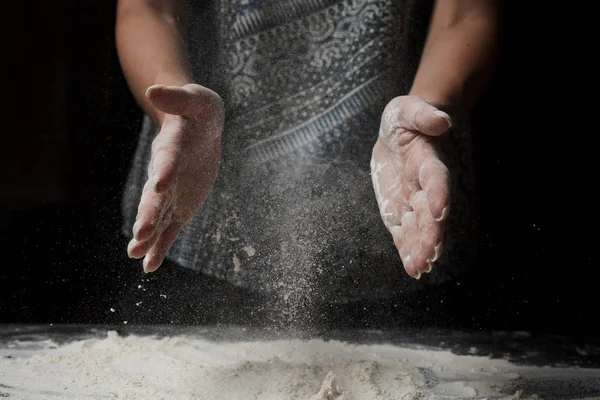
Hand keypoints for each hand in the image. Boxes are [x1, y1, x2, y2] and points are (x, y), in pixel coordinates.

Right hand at [127, 84, 224, 271]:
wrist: (199, 127)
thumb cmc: (198, 112)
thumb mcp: (195, 100)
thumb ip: (177, 98)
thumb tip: (154, 90)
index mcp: (172, 148)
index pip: (169, 160)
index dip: (165, 171)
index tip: (159, 184)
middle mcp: (166, 174)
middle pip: (155, 197)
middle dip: (148, 216)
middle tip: (139, 236)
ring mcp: (171, 193)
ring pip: (158, 217)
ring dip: (149, 236)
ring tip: (135, 254)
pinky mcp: (180, 206)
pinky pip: (171, 229)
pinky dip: (162, 246)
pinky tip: (149, 266)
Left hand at [371, 96, 450, 278]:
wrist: (398, 135)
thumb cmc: (404, 119)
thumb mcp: (407, 110)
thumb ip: (422, 115)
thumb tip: (440, 122)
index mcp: (428, 161)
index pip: (436, 179)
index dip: (439, 193)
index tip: (440, 210)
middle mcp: (424, 187)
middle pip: (430, 212)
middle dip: (430, 233)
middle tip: (429, 254)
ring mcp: (413, 202)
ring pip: (419, 228)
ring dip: (420, 248)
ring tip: (420, 267)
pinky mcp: (399, 212)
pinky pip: (404, 233)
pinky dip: (408, 249)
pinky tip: (413, 268)